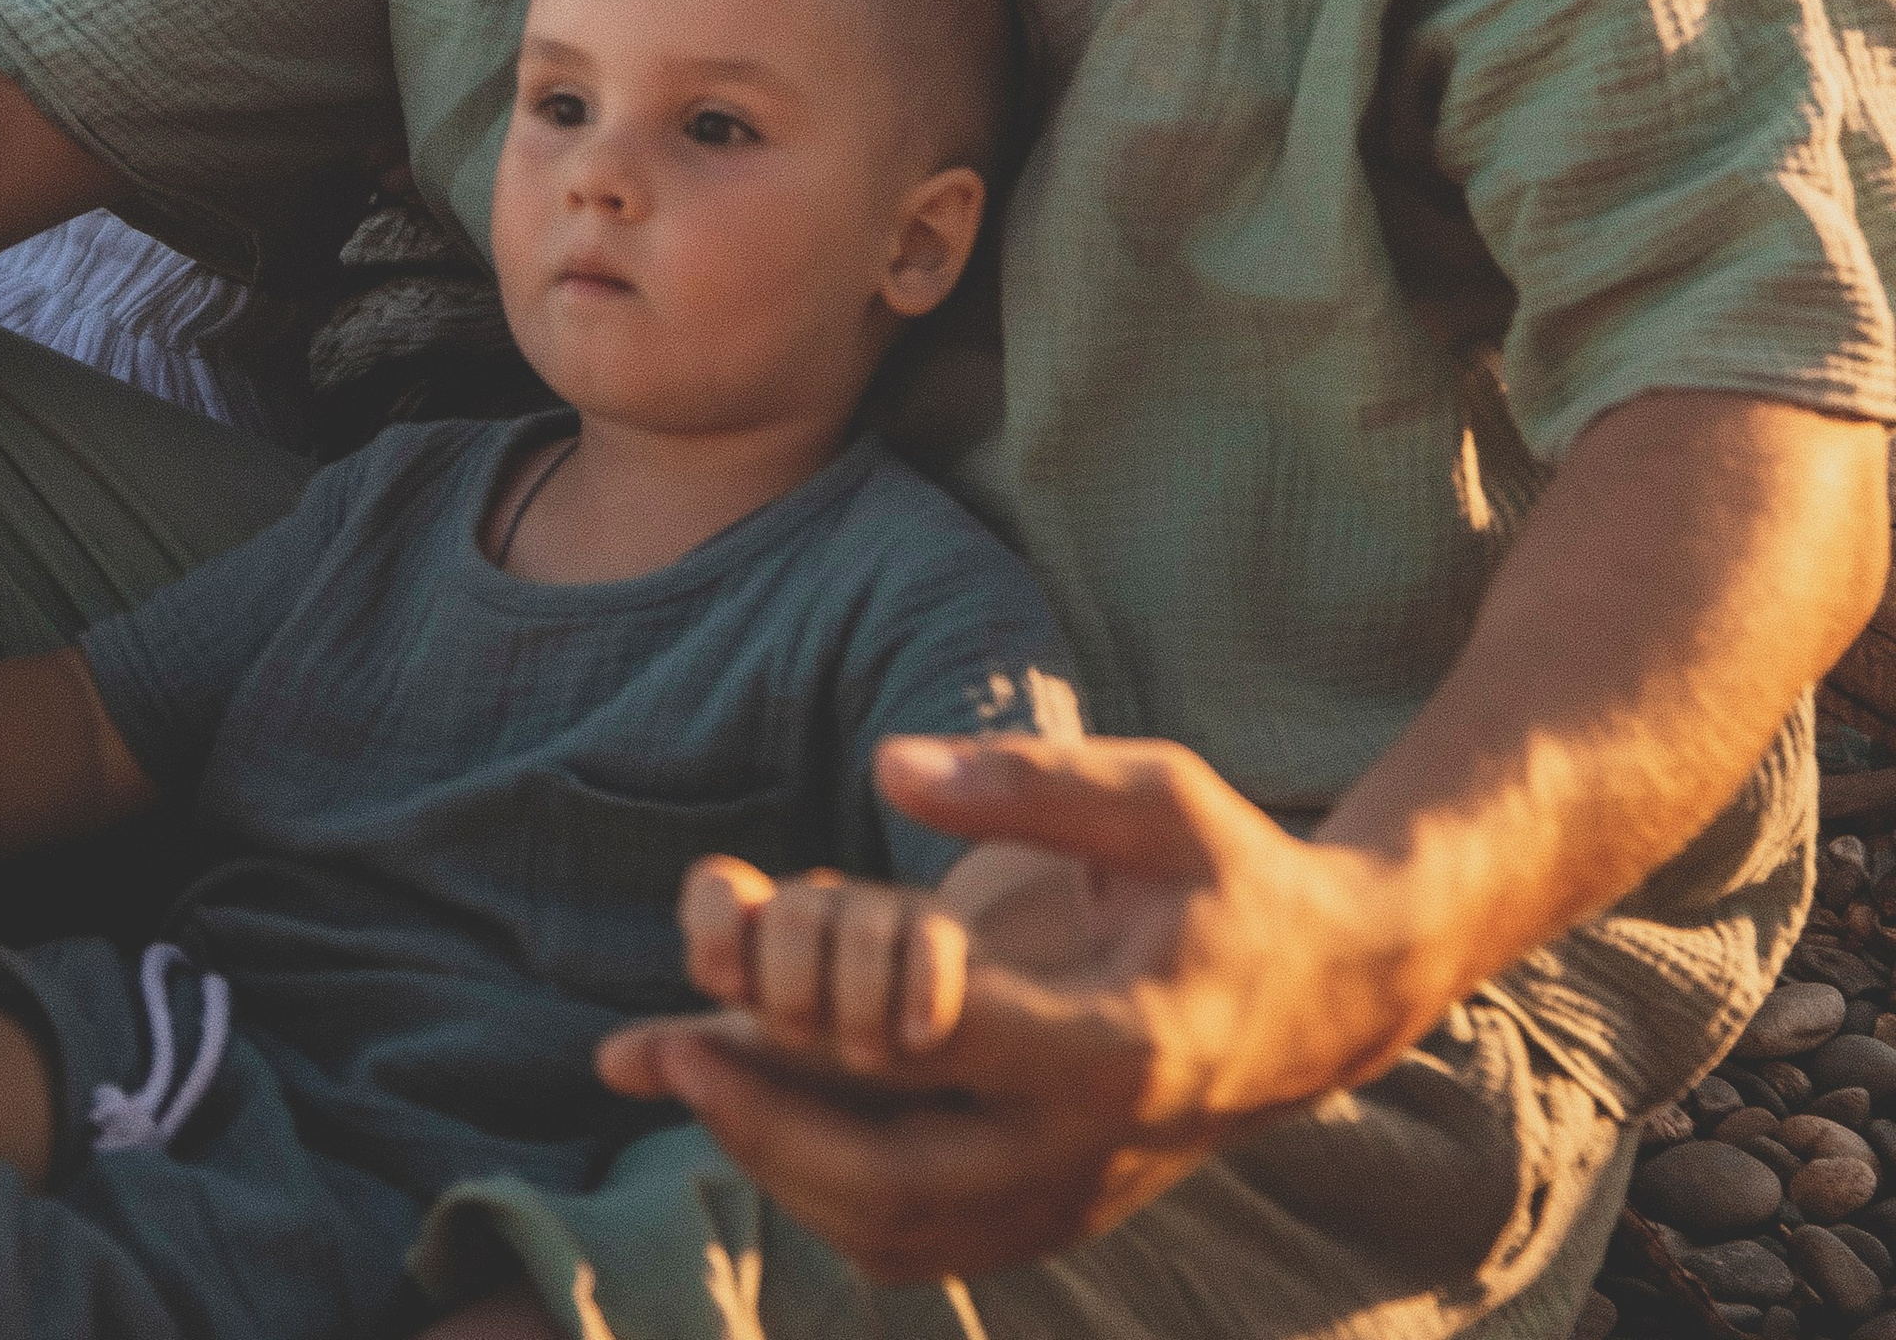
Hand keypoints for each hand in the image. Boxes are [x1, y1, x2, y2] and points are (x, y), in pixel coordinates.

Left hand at [598, 733, 1429, 1284]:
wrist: (1330, 995)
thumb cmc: (1234, 872)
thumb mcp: (1157, 792)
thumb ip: (1026, 781)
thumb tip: (884, 759)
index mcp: (1116, 1042)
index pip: (940, 1043)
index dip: (818, 1017)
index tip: (718, 979)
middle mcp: (1090, 1145)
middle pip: (899, 1179)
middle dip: (770, 1128)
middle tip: (673, 1054)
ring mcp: (1075, 1198)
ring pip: (901, 1232)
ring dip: (785, 1170)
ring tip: (700, 1077)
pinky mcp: (1061, 1217)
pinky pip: (928, 1244)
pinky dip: (836, 1201)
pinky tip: (772, 1129)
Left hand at [668, 855, 974, 1090]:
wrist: (953, 1075)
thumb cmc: (843, 1075)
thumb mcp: (767, 1071)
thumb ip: (699, 1061)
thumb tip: (606, 1063)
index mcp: (762, 937)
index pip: (716, 890)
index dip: (714, 924)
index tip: (724, 983)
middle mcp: (822, 915)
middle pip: (791, 909)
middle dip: (789, 986)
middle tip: (803, 1038)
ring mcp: (890, 922)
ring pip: (857, 921)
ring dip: (852, 998)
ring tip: (866, 1056)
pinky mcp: (956, 946)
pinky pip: (932, 942)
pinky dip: (921, 990)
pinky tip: (915, 1039)